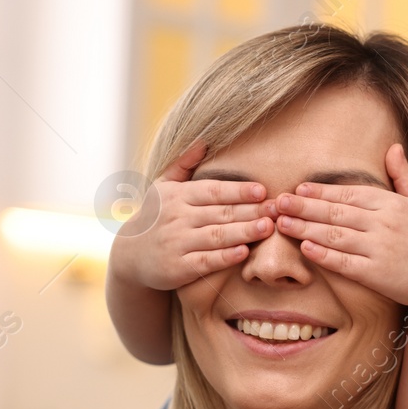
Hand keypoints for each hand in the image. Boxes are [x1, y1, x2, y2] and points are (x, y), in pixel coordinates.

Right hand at [111, 141, 275, 292]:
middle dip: (251, 210)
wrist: (130, 256)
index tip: (263, 190)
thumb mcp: (162, 187)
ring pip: (216, 236)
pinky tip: (244, 252)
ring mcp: (177, 243)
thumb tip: (203, 140)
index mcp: (177, 196)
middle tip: (277, 209)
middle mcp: (176, 217)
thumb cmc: (155, 217)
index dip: (239, 190)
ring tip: (268, 227)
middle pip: (220, 213)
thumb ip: (183, 164)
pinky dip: (225, 257)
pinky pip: (205, 261)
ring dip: (244, 232)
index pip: (213, 191)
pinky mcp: (177, 268)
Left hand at [273, 144, 407, 311]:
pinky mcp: (376, 274)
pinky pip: (343, 262)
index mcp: (393, 204)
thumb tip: (394, 147)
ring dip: (306, 227)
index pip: (351, 193)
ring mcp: (380, 249)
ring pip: (336, 235)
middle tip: (279, 202)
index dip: (322, 191)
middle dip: (305, 206)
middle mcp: (385, 223)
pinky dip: (323, 254)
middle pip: (337, 212)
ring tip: (283, 222)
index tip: (299, 188)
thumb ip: (404, 177)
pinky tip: (305, 247)